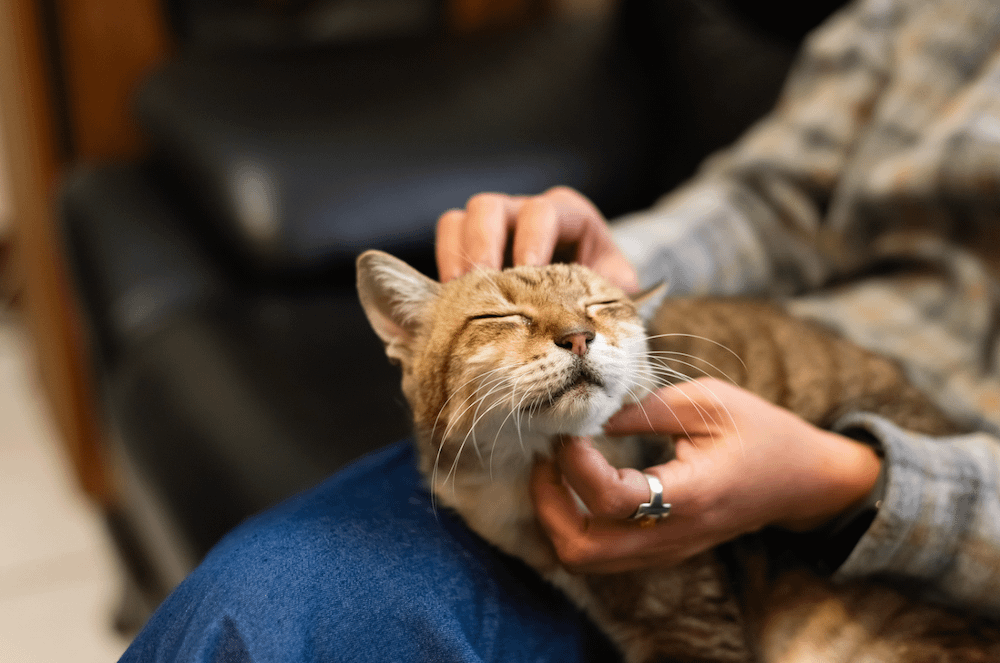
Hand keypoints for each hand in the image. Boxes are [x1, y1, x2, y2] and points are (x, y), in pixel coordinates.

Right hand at [435, 186, 638, 291]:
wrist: (583, 302)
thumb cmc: (602, 293)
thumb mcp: (617, 294)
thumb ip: (615, 305)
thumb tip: (610, 350)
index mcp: (568, 215)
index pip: (544, 212)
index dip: (532, 240)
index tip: (527, 274)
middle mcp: (526, 213)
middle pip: (491, 206)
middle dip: (484, 244)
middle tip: (485, 283)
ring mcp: (495, 227)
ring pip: (460, 218)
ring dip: (457, 255)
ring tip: (460, 292)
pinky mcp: (471, 247)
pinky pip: (447, 239)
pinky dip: (445, 264)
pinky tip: (453, 298)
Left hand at [529, 378, 881, 573]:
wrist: (803, 481)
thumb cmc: (760, 432)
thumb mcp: (707, 402)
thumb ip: (643, 409)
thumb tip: (587, 413)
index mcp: (690, 495)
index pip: (611, 498)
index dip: (575, 462)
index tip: (570, 426)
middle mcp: (673, 535)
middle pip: (581, 549)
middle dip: (547, 502)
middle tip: (547, 456)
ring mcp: (665, 549)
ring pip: (585, 558)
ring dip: (556, 515)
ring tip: (557, 468)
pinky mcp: (659, 550)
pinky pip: (601, 553)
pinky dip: (575, 522)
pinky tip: (577, 482)